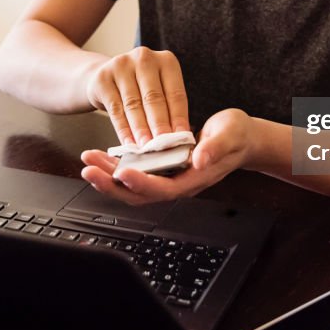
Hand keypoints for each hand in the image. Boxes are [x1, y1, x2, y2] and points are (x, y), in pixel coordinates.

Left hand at [80, 108, 253, 204]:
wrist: (241, 139)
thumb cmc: (237, 136)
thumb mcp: (231, 135)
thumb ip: (216, 148)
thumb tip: (200, 158)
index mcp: (193, 178)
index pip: (162, 188)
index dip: (140, 183)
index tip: (121, 171)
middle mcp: (177, 182)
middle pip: (139, 194)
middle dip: (111, 184)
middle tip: (89, 168)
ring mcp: (168, 177)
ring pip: (132, 186)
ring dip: (108, 175)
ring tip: (89, 160)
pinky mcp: (162, 168)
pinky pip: (135, 174)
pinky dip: (116, 167)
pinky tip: (104, 156)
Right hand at [85, 47, 190, 146]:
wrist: (105, 77)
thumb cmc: (140, 88)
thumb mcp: (158, 90)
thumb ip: (169, 109)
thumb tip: (179, 137)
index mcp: (166, 60)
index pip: (175, 93)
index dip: (179, 118)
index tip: (182, 139)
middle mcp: (144, 58)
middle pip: (154, 98)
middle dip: (160, 125)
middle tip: (164, 147)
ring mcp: (121, 65)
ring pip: (133, 104)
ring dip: (141, 130)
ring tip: (147, 148)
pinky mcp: (102, 78)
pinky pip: (115, 109)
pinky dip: (123, 130)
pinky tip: (129, 144)